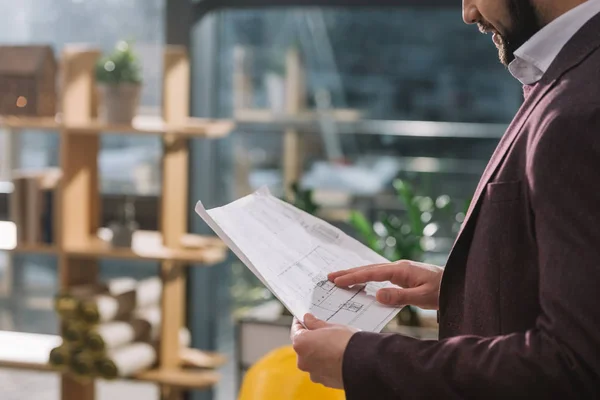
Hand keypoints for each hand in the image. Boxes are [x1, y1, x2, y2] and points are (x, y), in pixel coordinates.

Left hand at [291, 314, 357, 388]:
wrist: (363, 362)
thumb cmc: (346, 343)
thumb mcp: (330, 326)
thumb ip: (315, 323)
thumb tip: (308, 319)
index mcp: (301, 344)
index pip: (296, 330)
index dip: (301, 323)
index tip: (306, 319)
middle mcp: (303, 360)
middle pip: (304, 346)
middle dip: (312, 339)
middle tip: (325, 332)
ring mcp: (313, 372)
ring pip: (313, 359)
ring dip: (320, 352)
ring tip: (335, 345)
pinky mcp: (324, 381)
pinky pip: (322, 369)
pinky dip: (327, 363)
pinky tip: (338, 357)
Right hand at [328, 260, 442, 309]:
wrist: (457, 284)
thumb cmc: (442, 290)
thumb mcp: (422, 297)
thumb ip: (399, 296)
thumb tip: (376, 294)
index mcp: (401, 270)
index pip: (372, 273)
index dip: (354, 277)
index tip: (338, 281)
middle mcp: (398, 267)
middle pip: (368, 268)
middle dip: (348, 273)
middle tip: (329, 277)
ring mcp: (400, 270)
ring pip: (372, 270)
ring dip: (355, 274)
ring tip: (339, 278)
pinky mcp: (402, 275)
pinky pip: (379, 275)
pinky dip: (366, 277)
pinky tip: (361, 282)